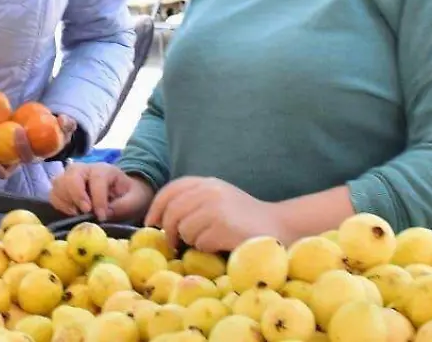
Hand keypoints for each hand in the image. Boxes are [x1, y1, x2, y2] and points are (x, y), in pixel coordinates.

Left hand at [0, 115, 77, 178]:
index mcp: (31, 158)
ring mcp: (4, 157)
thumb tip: (63, 120)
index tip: (18, 128)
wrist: (44, 131)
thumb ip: (67, 125)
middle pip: (0, 168)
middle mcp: (15, 162)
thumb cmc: (55, 132)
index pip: (25, 158)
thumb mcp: (64, 129)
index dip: (20, 146)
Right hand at [50, 162, 154, 221]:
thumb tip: (104, 214)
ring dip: (67, 201)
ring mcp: (71, 176)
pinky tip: (73, 213)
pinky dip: (60, 205)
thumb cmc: (129, 195)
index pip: (97, 179)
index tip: (102, 217)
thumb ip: (123, 206)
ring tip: (80, 213)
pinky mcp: (63, 187)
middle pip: (72, 175)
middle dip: (77, 195)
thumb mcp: (135, 200)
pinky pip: (53, 194)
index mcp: (105, 169)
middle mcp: (85, 168)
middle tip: (85, 212)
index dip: (98, 199)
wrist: (123, 192)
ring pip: (59, 183)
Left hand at [145, 176, 286, 253]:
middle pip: (172, 212)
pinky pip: (200, 243)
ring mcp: (216, 208)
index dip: (157, 207)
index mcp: (207, 182)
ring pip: (184, 230)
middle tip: (174, 244)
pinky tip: (222, 244)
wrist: (279, 226)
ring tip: (211, 239)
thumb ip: (193, 200)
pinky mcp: (222, 227)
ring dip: (192, 240)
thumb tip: (159, 218)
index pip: (171, 190)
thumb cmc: (244, 217)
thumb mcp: (218, 198)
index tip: (152, 224)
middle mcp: (209, 191)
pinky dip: (207, 248)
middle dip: (169, 231)